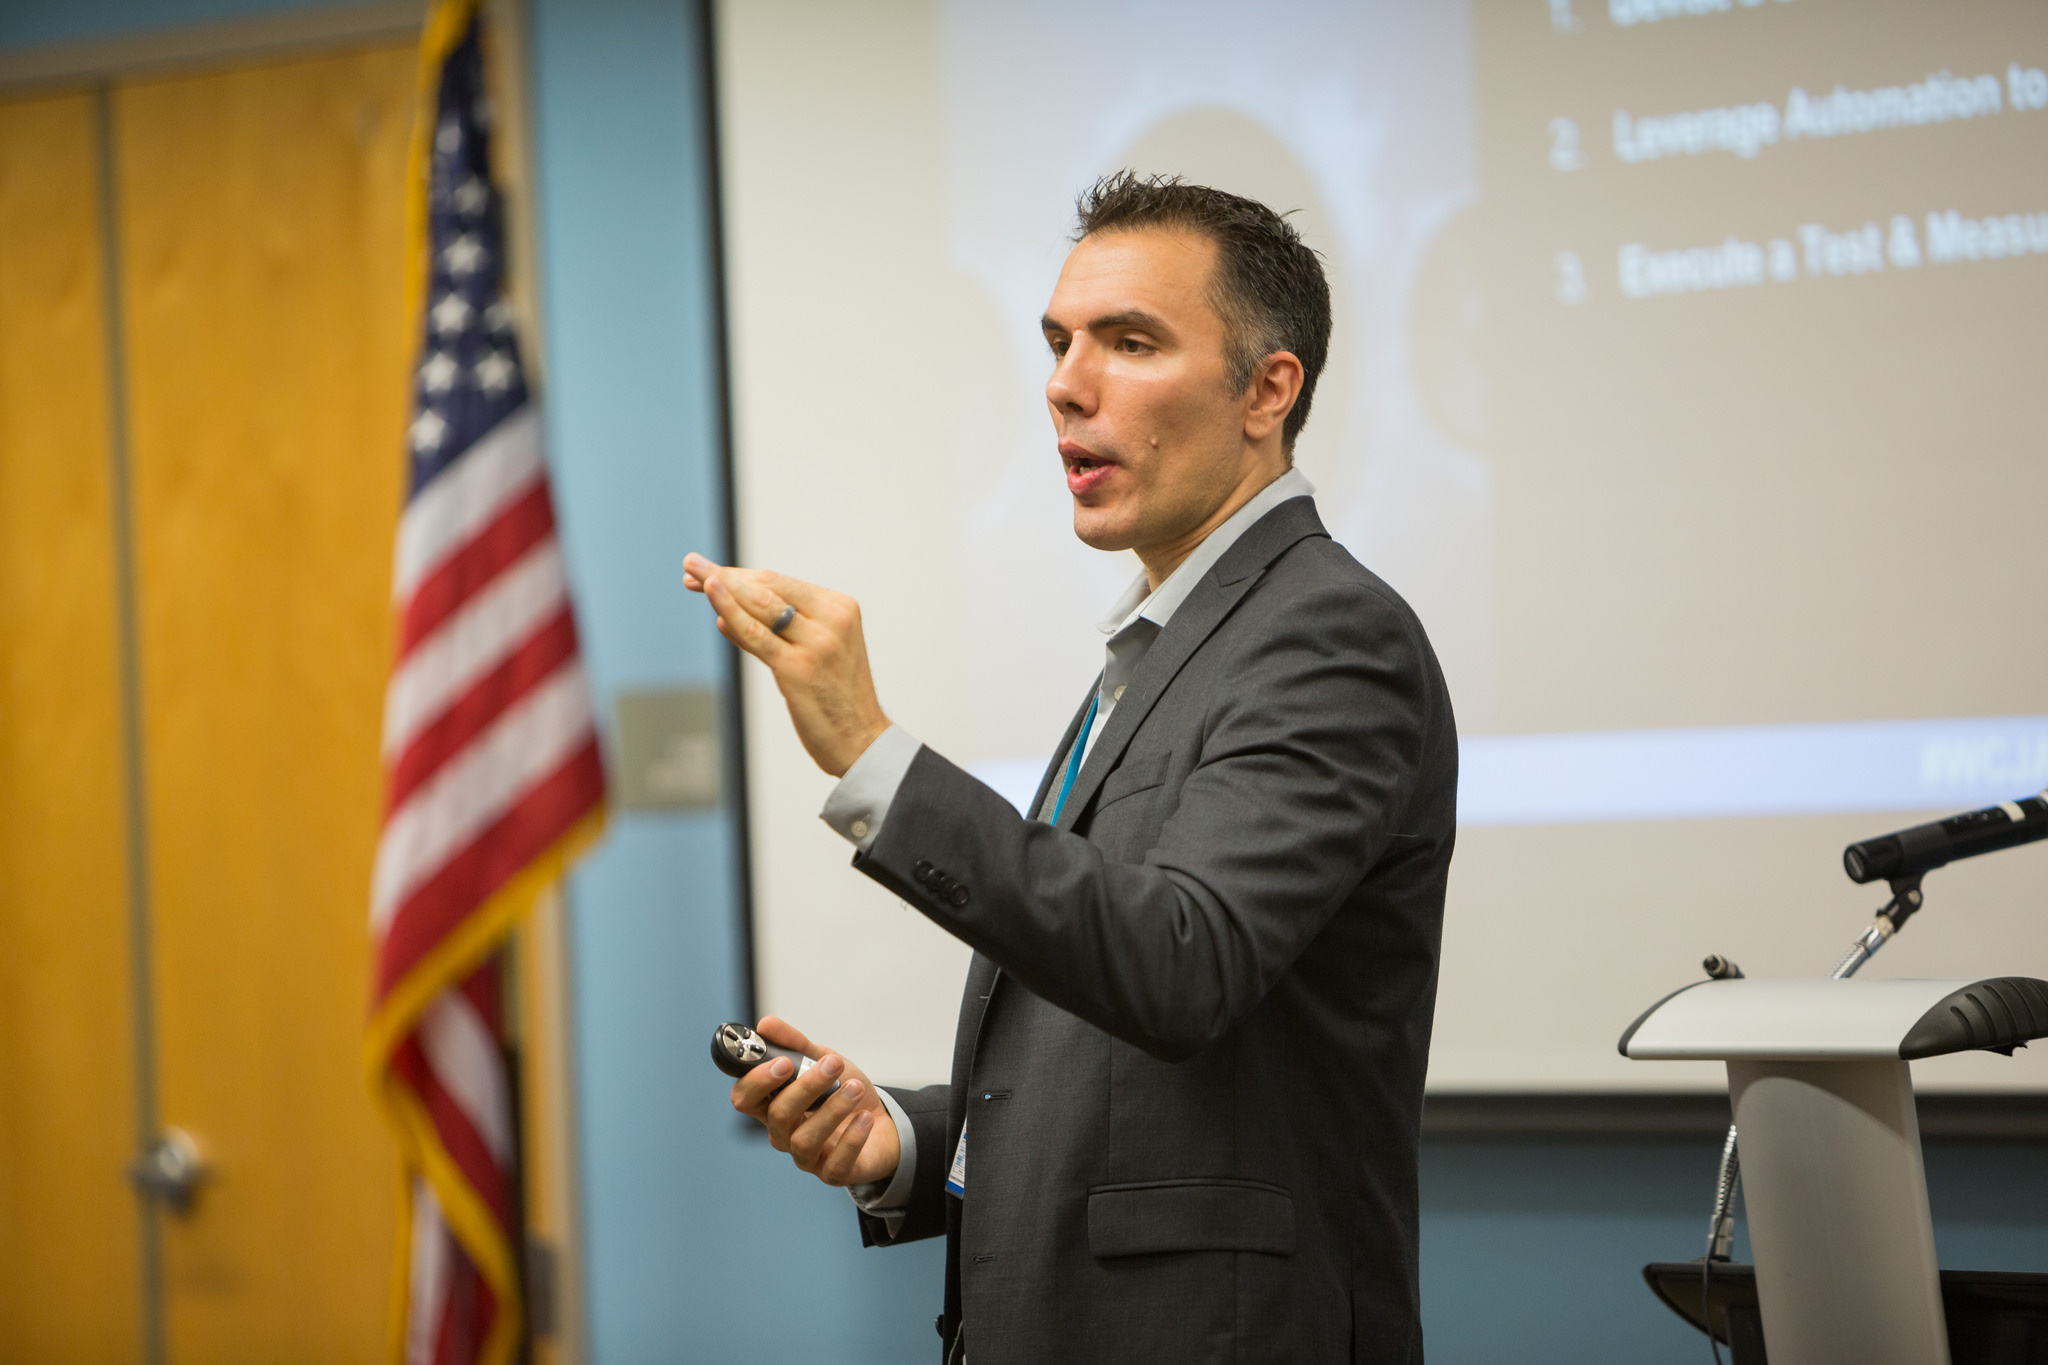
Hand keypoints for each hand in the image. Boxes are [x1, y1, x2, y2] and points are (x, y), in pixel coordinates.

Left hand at [682, 554, 889, 776]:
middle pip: (768, 587)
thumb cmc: (837, 700)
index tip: (710, 574)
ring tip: (691, 573)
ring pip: (759, 604)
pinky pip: (755, 633)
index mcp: (841, 608)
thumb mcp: (816, 654)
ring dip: (720, 585)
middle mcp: (831, 620)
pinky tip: (711, 593)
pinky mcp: (797, 668)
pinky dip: (730, 610)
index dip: (741, 575)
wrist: (862, 742)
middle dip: (724, 574)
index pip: (781, 582)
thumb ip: (777, 633)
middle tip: (690, 565)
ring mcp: (816, 643)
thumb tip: (726, 616)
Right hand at [729, 1015, 900, 1187]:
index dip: (757, 1082)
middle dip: (805, 1087)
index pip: (745, 1098)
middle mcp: (783, 1133)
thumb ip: (795, 1044)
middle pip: (778, 1115)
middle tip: (832, 1064)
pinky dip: (851, 1139)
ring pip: (803, 1140)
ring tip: (855, 1089)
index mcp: (772, 1104)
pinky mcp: (833, 1173)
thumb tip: (765, 1024)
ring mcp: (807, 1157)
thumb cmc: (843, 1091)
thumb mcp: (823, 1060)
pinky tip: (864, 1118)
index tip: (783, 1062)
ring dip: (832, 1110)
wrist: (884, 1121)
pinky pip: (835, 1164)